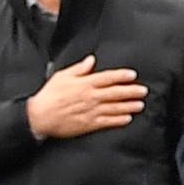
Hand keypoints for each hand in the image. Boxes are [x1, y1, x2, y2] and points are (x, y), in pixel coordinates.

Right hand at [26, 55, 145, 139]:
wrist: (41, 116)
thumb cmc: (50, 95)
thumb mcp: (63, 76)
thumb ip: (79, 69)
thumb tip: (91, 60)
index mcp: (85, 84)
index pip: (108, 78)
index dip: (122, 76)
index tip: (132, 75)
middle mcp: (91, 97)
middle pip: (116, 93)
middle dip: (131, 91)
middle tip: (143, 91)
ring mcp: (91, 111)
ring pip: (115, 108)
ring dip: (129, 106)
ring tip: (140, 105)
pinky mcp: (89, 124)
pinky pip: (108, 121)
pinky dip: (119, 120)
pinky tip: (127, 119)